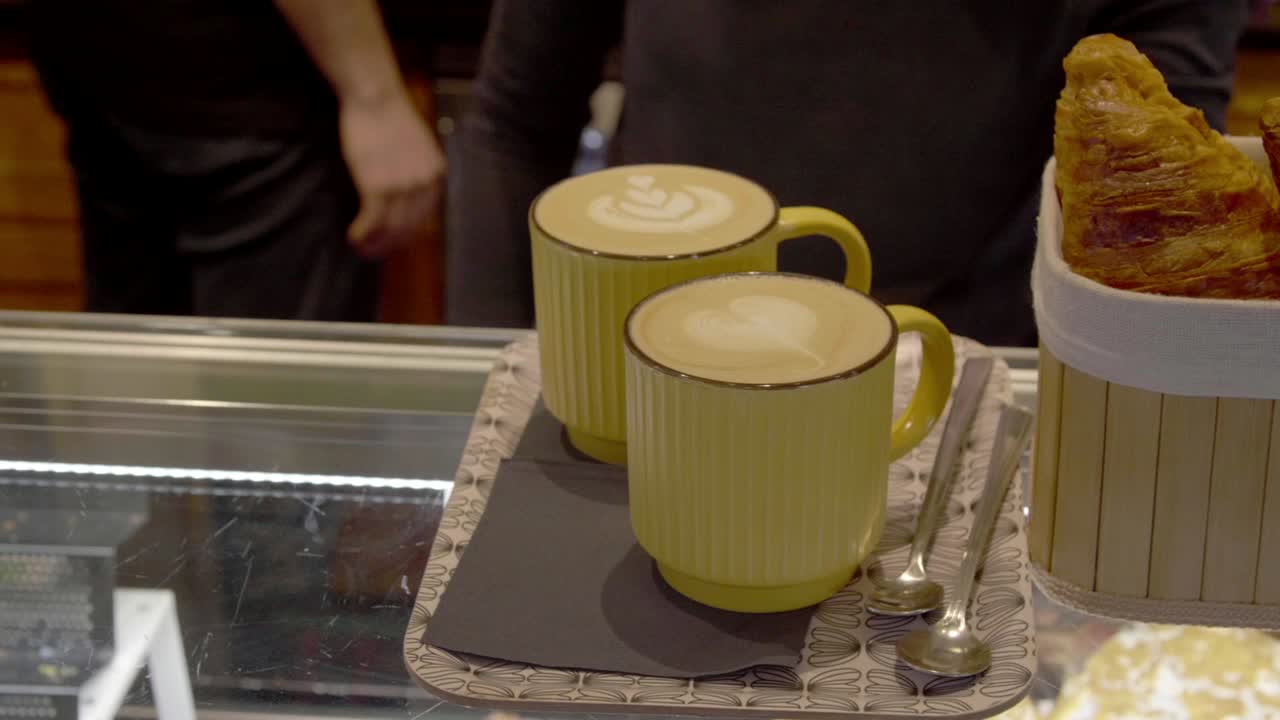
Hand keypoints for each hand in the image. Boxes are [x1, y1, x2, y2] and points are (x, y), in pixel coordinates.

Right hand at [339, 91, 445, 258]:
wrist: (375, 96)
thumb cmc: (388, 116)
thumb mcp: (415, 146)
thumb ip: (414, 171)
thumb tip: (404, 196)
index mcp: (435, 174)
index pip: (424, 216)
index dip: (405, 234)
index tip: (391, 241)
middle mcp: (424, 184)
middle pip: (408, 227)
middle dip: (389, 244)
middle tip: (372, 252)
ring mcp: (403, 187)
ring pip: (389, 229)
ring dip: (373, 243)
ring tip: (360, 247)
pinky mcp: (379, 187)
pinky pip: (372, 221)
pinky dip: (362, 233)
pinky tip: (353, 236)